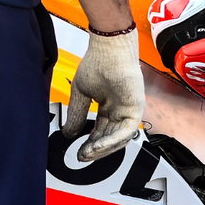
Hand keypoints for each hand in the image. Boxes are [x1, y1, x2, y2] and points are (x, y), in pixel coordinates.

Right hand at [62, 29, 144, 161]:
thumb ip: (76, 114)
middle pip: (110, 137)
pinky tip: (98, 145)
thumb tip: (68, 133)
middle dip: (96, 149)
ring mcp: (129, 109)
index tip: (79, 151)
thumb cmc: (97, 63)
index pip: (100, 131)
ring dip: (103, 148)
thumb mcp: (81, 93)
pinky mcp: (136, 108)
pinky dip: (112, 140)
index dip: (90, 143)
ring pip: (119, 138)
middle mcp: (120, 109)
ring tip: (88, 153)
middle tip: (83, 156)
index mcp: (108, 105)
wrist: (108, 48)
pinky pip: (125, 131)